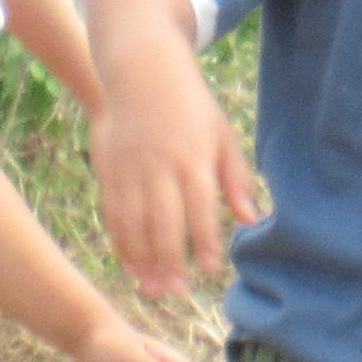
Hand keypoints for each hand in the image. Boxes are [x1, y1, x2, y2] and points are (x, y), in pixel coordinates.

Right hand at [92, 61, 258, 299]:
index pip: (200, 207)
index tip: (213, 268)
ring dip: (142, 259)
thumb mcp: (223, 135)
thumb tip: (252, 219)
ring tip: (153, 288)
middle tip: (178, 291)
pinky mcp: (109, 170)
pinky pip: (113, 213)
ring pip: (134, 223)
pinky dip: (121, 242)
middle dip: (170, 260)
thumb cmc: (192, 106)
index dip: (206, 240)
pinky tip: (131, 265)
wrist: (142, 70)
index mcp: (193, 158)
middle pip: (163, 221)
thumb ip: (236, 179)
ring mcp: (130, 169)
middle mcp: (160, 166)